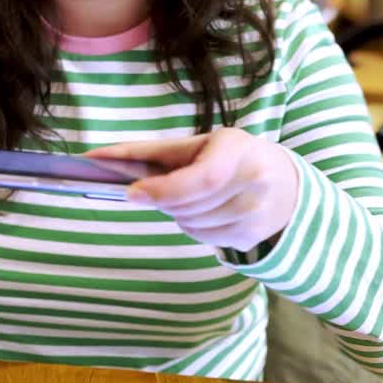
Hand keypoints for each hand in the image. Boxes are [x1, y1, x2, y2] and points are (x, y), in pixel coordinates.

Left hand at [87, 128, 299, 252]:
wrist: (286, 185)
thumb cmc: (230, 156)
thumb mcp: (198, 143)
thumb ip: (151, 153)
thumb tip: (96, 158)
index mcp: (238, 148)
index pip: (201, 179)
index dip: (164, 190)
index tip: (133, 193)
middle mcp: (254, 181)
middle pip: (189, 205)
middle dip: (165, 200)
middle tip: (159, 189)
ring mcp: (256, 214)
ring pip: (192, 224)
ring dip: (179, 214)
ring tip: (193, 197)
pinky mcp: (251, 237)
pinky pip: (205, 239)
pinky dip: (195, 227)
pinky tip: (208, 212)